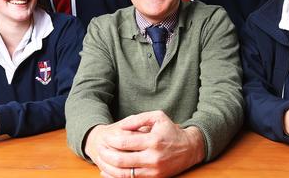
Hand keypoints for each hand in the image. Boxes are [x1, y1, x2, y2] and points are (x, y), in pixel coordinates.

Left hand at [88, 110, 204, 177]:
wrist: (189, 149)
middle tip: (99, 149)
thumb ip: (137, 119)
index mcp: (153, 141)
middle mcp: (153, 158)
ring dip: (109, 168)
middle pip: (122, 160)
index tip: (104, 137)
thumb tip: (120, 126)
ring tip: (100, 160)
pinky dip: (117, 177)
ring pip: (124, 174)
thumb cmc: (171, 130)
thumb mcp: (157, 117)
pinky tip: (108, 171)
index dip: (111, 141)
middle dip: (106, 155)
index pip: (125, 143)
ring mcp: (153, 170)